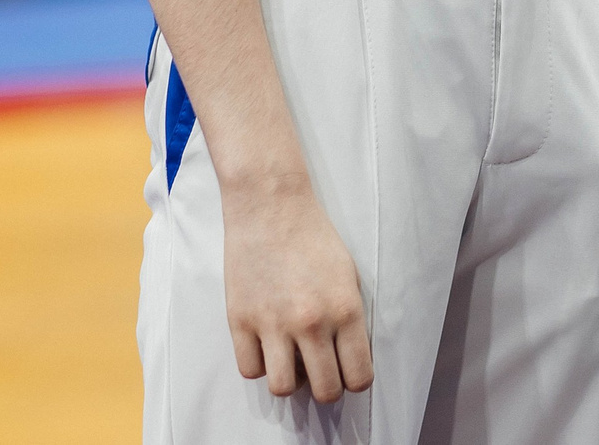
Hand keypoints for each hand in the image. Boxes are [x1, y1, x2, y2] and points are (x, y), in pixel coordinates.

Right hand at [221, 176, 373, 403]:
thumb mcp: (349, 276)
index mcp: (345, 310)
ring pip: (284, 389)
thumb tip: (344, 358)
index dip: (356, 381)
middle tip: (321, 371)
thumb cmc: (314, 238)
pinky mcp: (240, 320)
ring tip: (291, 360)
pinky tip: (266, 345)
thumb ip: (349, 320)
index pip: (359, 376)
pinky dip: (259, 364)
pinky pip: (250, 370)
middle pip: (325, 391)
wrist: (271, 207)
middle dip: (327, 388)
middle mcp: (311, 323)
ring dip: (290, 380)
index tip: (349, 374)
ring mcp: (272, 324)